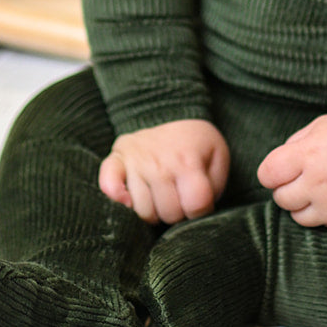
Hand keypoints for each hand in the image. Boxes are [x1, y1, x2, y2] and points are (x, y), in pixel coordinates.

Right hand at [99, 119, 229, 224]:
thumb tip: (191, 210)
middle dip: (178, 212)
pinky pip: (108, 183)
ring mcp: (135, 160)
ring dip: (154, 212)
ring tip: (161, 196)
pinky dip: (116, 195)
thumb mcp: (218, 159)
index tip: (197, 201)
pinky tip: (127, 200)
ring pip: (143, 211)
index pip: (196, 205)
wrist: (172, 113)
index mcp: (188, 160)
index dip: (200, 210)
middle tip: (178, 197)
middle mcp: (159, 161)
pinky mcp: (116, 159)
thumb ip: (213, 188)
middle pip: (169, 213)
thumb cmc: (197, 145)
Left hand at [257, 114, 326, 229]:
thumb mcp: (321, 126)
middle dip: (286, 187)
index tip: (280, 169)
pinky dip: (320, 213)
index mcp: (308, 154)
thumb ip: (295, 143)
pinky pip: (319, 224)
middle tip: (302, 177)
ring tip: (317, 188)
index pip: (267, 174)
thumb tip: (278, 165)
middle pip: (280, 197)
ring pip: (296, 215)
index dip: (271, 172)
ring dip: (302, 204)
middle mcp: (316, 182)